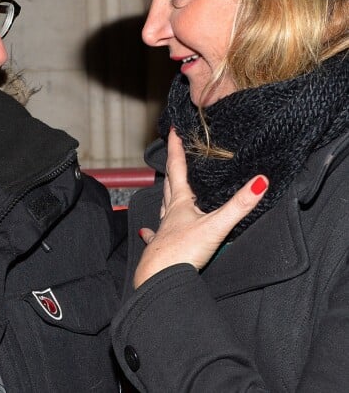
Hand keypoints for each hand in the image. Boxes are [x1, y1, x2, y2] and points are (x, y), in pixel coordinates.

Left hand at [134, 129, 267, 287]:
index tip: (173, 131)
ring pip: (163, 206)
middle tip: (172, 152)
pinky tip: (147, 232)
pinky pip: (156, 234)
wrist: (160, 277)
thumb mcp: (216, 226)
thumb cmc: (183, 251)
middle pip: (169, 184)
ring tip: (164, 186)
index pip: (177, 168)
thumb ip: (239, 205)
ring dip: (165, 193)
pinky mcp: (161, 248)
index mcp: (180, 203)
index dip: (175, 148)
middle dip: (171, 166)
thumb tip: (260, 181)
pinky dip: (152, 231)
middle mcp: (169, 212)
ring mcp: (164, 229)